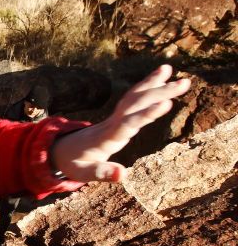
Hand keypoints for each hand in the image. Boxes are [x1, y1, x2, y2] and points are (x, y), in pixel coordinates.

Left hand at [50, 64, 191, 182]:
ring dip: (154, 84)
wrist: (61, 150)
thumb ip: (102, 173)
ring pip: (135, 98)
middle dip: (158, 93)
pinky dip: (147, 86)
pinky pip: (133, 99)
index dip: (145, 115)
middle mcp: (112, 123)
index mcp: (106, 138)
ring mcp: (114, 118)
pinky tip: (162, 77)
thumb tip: (123, 175)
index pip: (128, 124)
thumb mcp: (84, 173)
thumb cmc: (74, 164)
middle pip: (135, 105)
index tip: (166, 104)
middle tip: (185, 83)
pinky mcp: (118, 116)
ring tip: (173, 71)